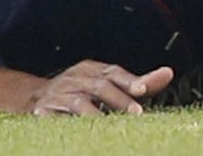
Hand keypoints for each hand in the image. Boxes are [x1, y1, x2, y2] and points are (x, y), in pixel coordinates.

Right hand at [28, 61, 174, 115]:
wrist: (34, 98)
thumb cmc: (81, 91)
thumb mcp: (107, 84)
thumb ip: (137, 83)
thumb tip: (168, 72)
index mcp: (93, 70)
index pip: (114, 72)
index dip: (129, 80)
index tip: (143, 90)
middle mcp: (77, 79)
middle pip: (100, 86)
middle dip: (119, 100)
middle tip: (137, 114)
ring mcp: (59, 95)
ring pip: (79, 103)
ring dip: (96, 114)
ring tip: (109, 125)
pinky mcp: (42, 111)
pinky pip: (55, 119)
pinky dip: (66, 124)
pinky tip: (80, 132)